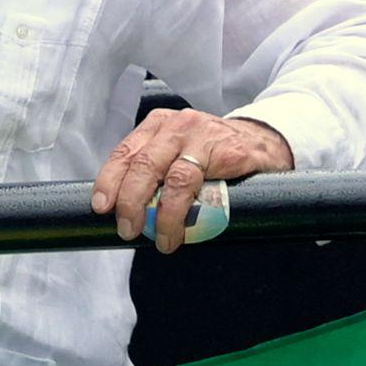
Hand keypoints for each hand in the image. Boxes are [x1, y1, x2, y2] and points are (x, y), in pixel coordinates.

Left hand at [92, 106, 291, 253]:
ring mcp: (202, 135)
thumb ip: (155, 173)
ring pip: (170, 176)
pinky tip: (183, 230)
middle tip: (127, 229)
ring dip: (162, 214)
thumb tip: (126, 212)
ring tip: (161, 239)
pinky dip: (185, 211)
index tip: (100, 207)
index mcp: (158, 126)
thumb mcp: (179, 154)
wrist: (265, 142)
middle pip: (143, 164)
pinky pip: (200, 184)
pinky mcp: (227, 151)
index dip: (109, 180)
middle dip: (130, 201)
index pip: (125, 152)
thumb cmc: (215, 155)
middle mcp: (176, 125)